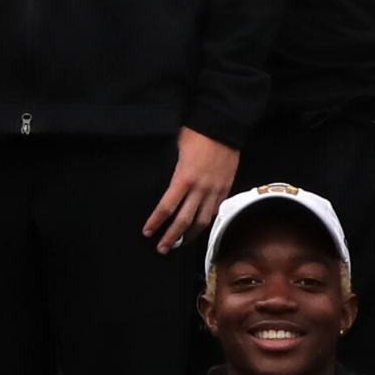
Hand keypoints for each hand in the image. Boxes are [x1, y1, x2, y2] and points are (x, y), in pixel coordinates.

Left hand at [143, 128, 239, 250]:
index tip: (148, 232)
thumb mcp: (177, 152)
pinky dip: (206, 221)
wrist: (223, 126)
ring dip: (190, 235)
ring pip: (202, 221)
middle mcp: (200, 189)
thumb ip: (174, 173)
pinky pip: (215, 211)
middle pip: (184, 221)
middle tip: (162, 248)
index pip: (166, 207)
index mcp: (184, 179)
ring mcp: (215, 190)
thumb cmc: (197, 134)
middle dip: (171, 237)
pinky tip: (200, 226)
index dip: (156, 222)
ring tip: (181, 243)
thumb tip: (169, 186)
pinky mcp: (225, 188)